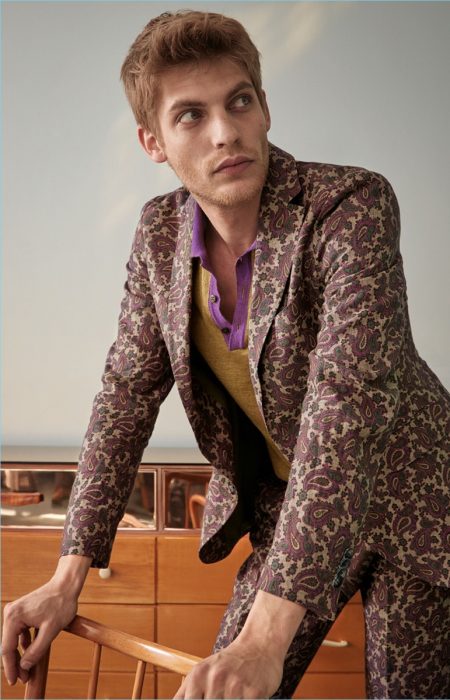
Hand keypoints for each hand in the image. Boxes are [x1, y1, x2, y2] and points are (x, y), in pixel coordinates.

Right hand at [1, 553, 91, 685]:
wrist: (67, 585)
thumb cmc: (61, 604)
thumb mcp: (51, 631)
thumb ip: (36, 650)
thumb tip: (24, 666)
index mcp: (14, 617)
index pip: (7, 649)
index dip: (10, 668)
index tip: (15, 681)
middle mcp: (11, 613)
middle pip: (9, 645)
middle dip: (16, 663)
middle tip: (23, 678)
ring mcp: (15, 612)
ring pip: (14, 640)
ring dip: (20, 655)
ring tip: (27, 670)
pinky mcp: (21, 612)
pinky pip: (19, 633)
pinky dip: (24, 644)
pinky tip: (30, 652)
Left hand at [173, 638, 282, 698]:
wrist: (258, 646)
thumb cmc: (227, 663)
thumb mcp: (201, 672)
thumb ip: (184, 693)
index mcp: (198, 675)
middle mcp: (215, 678)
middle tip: (220, 697)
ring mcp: (235, 685)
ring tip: (232, 695)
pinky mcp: (255, 692)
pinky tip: (244, 697)